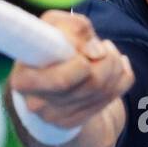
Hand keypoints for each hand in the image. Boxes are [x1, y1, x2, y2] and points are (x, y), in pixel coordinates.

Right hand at [8, 11, 133, 130]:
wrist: (44, 76)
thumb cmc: (46, 45)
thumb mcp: (52, 25)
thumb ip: (73, 28)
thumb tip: (96, 52)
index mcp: (25, 80)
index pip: (63, 79)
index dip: (83, 62)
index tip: (90, 48)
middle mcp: (38, 104)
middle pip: (92, 84)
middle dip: (108, 60)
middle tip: (105, 47)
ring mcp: (58, 117)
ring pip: (105, 91)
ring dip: (115, 65)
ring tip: (107, 52)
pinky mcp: (75, 121)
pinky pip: (113, 97)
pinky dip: (122, 77)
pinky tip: (116, 66)